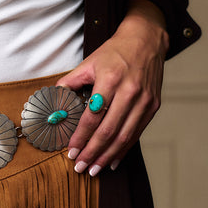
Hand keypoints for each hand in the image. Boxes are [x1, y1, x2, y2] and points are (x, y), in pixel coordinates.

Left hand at [57, 0, 168, 176]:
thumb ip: (70, 83)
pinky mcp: (153, 106)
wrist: (147, 38)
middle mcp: (130, 91)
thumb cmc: (115, 52)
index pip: (92, 116)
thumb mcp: (89, 62)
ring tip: (93, 169)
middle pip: (108, 131)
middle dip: (91, 153)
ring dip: (106, 157)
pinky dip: (123, 150)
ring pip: (123, 137)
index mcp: (111, 79)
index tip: (71, 152)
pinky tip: (111, 162)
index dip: (80, 137)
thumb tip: (54, 104)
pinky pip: (136, 134)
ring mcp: (143, 100)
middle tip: (79, 167)